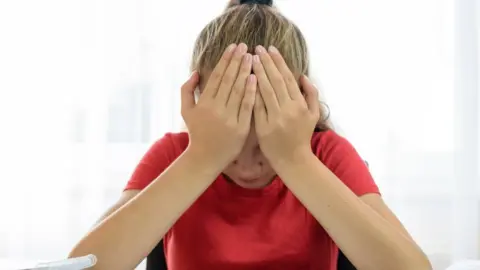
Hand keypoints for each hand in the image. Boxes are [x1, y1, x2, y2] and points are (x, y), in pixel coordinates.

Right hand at [181, 43, 256, 168]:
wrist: (205, 159)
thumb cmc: (197, 133)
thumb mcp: (186, 111)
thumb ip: (187, 90)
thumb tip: (196, 72)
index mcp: (204, 103)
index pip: (217, 76)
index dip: (225, 60)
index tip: (233, 47)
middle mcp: (216, 109)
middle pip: (229, 80)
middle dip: (237, 61)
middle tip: (245, 46)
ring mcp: (229, 118)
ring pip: (238, 91)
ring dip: (245, 72)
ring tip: (252, 57)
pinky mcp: (240, 128)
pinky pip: (247, 107)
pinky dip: (251, 92)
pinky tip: (255, 79)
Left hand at [252, 45, 319, 165]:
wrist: (293, 160)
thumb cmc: (302, 136)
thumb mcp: (314, 115)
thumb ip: (312, 94)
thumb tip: (303, 76)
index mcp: (300, 105)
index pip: (288, 78)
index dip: (279, 62)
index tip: (271, 49)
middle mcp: (289, 110)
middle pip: (276, 81)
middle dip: (266, 63)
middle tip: (257, 48)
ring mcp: (276, 119)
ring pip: (265, 91)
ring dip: (257, 73)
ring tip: (251, 59)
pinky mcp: (263, 127)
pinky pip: (256, 107)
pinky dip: (251, 93)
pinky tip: (245, 80)